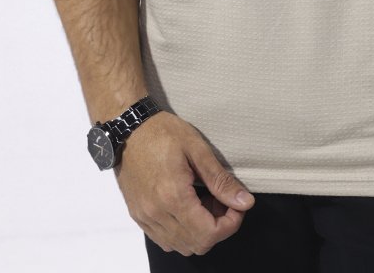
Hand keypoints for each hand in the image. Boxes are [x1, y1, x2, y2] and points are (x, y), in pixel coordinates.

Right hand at [114, 111, 255, 256]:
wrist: (128, 128)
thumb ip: (220, 180)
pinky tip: (187, 207)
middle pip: (196, 245)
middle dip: (217, 228)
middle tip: (222, 201)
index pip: (209, 233)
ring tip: (204, 202)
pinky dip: (181, 232)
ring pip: (180, 245)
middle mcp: (156, 213)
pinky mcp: (138, 216)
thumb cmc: (162, 132)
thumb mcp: (197, 149)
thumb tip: (245, 202)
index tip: (237, 205)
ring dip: (199, 231)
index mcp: (173, 196)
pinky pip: (164, 239)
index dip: (230, 224)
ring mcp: (145, 217)